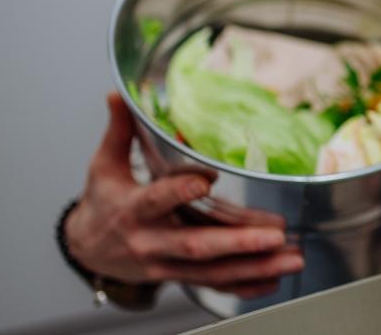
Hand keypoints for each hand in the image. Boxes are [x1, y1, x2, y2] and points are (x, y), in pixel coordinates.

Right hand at [64, 94, 303, 298]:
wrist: (87, 249)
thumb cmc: (104, 202)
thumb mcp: (104, 166)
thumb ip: (119, 131)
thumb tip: (119, 95)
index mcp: (131, 210)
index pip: (154, 200)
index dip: (177, 192)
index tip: (205, 180)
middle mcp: (151, 242)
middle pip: (195, 246)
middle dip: (238, 242)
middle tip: (275, 235)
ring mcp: (166, 265)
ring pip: (213, 272)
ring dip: (256, 266)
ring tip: (293, 258)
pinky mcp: (178, 278)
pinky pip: (215, 285)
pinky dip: (246, 286)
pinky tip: (276, 279)